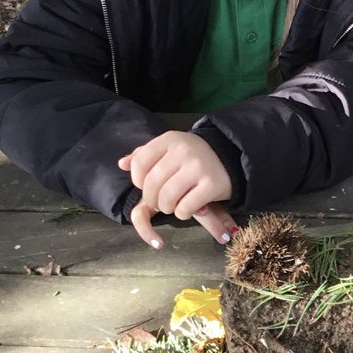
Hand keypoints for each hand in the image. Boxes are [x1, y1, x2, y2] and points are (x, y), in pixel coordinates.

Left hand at [118, 132, 234, 246]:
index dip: (137, 180)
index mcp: (170, 140)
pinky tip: (188, 208)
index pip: (140, 162)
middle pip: (152, 184)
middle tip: (160, 202)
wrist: (230, 157)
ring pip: (167, 198)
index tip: (146, 185)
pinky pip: (185, 208)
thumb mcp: (169, 149)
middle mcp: (183, 151)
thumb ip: (145, 155)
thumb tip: (122, 164)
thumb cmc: (193, 156)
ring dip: (166, 208)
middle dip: (152, 199)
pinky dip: (182, 213)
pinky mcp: (212, 185)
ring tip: (172, 205)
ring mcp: (198, 167)